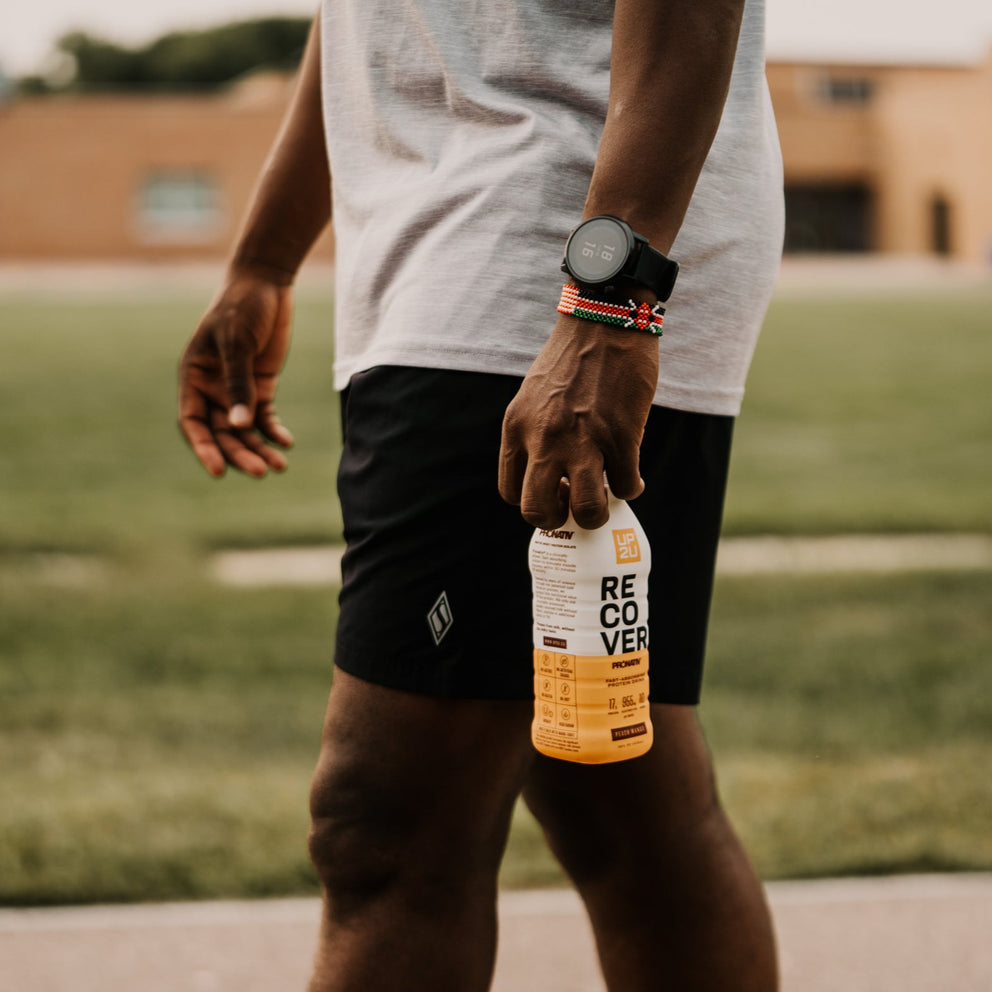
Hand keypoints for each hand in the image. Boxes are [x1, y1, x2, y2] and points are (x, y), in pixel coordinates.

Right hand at [178, 268, 294, 477]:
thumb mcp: (237, 343)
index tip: (218, 471)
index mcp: (193, 377)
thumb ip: (238, 383)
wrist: (267, 284)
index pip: (193, 422)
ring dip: (259, 448)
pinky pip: (265, 417)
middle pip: (222, 432)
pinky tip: (286, 442)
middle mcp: (212, 388)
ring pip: (245, 430)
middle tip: (262, 471)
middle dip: (240, 454)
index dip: (204, 448)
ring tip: (279, 466)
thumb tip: (239, 425)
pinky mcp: (261, 386)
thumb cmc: (242, 308)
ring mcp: (236, 389)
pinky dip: (274, 431)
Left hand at [499, 314, 658, 529]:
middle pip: (536, 512)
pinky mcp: (620, 438)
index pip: (510, 492)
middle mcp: (543, 439)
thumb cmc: (573, 359)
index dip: (534, 500)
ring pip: (585, 510)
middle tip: (574, 504)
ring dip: (596, 514)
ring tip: (605, 498)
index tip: (553, 489)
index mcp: (516, 429)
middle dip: (558, 519)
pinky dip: (630, 488)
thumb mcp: (534, 396)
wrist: (605, 321)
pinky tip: (632, 478)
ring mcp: (583, 441)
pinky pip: (625, 486)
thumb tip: (551, 473)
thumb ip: (534, 433)